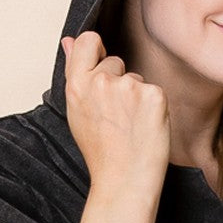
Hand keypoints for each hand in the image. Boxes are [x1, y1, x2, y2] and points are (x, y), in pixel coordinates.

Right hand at [61, 31, 170, 191]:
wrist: (124, 181)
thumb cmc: (101, 151)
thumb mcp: (77, 111)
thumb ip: (74, 72)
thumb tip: (68, 41)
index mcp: (78, 84)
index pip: (88, 40)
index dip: (97, 52)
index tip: (101, 70)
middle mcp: (102, 81)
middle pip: (115, 62)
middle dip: (118, 82)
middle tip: (116, 116)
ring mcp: (129, 87)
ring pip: (136, 78)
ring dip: (136, 96)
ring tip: (130, 125)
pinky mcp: (154, 95)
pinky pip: (154, 91)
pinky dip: (153, 107)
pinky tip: (145, 126)